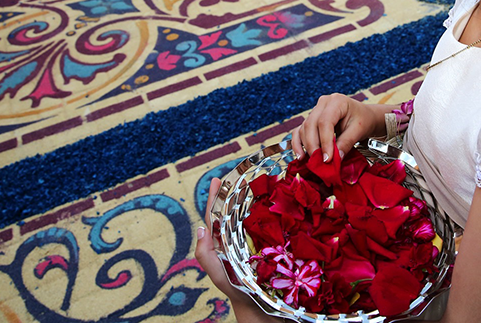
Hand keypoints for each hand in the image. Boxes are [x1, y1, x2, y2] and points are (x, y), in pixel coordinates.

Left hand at [195, 179, 276, 322]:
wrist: (266, 315)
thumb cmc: (243, 297)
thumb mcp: (222, 278)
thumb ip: (207, 257)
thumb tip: (200, 228)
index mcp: (224, 247)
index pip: (216, 217)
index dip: (215, 198)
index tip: (217, 179)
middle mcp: (238, 244)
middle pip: (233, 214)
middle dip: (234, 193)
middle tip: (239, 173)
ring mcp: (254, 247)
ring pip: (251, 220)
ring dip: (252, 201)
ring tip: (256, 182)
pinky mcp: (271, 252)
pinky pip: (270, 231)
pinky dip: (271, 217)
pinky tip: (280, 207)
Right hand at [291, 93, 387, 161]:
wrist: (364, 116)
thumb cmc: (363, 120)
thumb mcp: (359, 130)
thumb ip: (346, 143)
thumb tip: (335, 159)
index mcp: (337, 101)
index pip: (325, 121)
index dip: (324, 141)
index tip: (327, 158)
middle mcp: (323, 103)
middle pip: (311, 124)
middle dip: (313, 145)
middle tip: (319, 162)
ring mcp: (315, 110)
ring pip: (304, 128)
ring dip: (306, 146)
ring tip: (313, 161)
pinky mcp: (311, 119)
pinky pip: (300, 131)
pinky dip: (298, 143)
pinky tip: (301, 156)